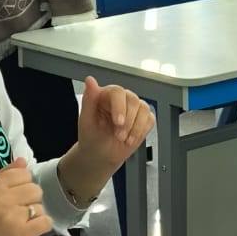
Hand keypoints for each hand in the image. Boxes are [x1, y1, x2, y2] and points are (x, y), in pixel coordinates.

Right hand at [0, 159, 52, 235]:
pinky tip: (29, 232)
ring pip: (40, 206)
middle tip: (19, 214)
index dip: (23, 185)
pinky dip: (41, 227)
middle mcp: (2, 198)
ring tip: (20, 225)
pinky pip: (45, 221)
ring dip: (35, 216)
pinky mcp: (21, 233)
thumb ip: (3, 178)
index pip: (22, 173)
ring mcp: (12, 216)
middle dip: (30, 201)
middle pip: (35, 188)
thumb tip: (23, 161)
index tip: (16, 198)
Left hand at [60, 78, 154, 201]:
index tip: (118, 122)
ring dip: (135, 127)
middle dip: (128, 121)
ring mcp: (133, 108)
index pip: (117, 92)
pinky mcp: (143, 118)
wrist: (101, 155)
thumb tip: (90, 80)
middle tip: (119, 136)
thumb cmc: (91, 136)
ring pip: (144, 109)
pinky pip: (150, 119)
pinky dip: (141, 131)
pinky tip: (130, 139)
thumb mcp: (86, 121)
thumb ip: (88, 99)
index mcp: (105, 95)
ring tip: (123, 139)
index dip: (120, 107)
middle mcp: (121, 98)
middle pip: (133, 100)